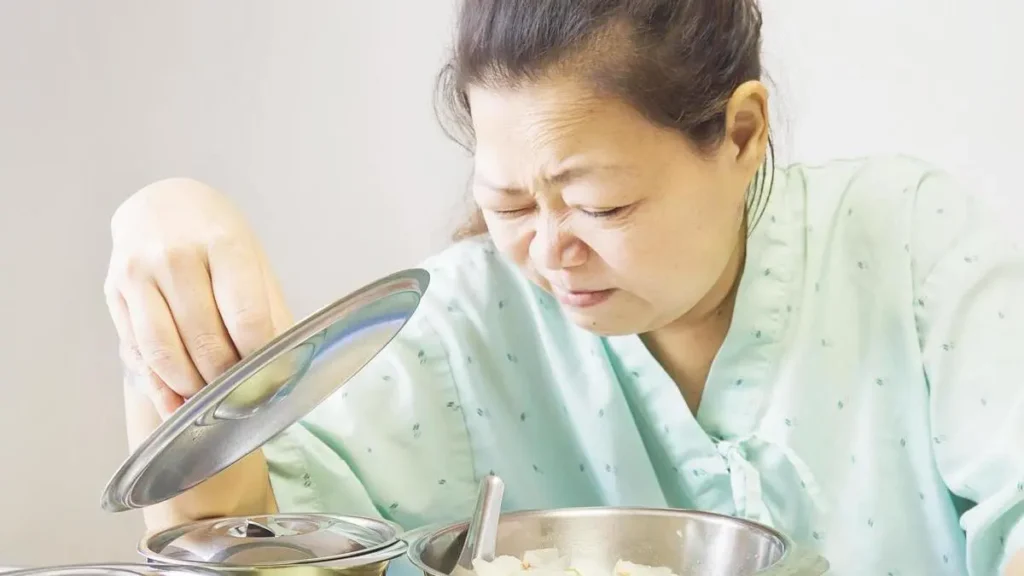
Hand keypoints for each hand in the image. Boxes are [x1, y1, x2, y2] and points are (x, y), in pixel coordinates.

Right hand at [104, 178, 291, 417]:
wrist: (160, 204)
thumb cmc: (216, 237)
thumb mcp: (253, 260)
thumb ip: (269, 310)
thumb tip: (284, 368)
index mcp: (223, 243)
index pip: (246, 317)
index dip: (260, 359)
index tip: (270, 379)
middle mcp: (176, 256)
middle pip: (204, 341)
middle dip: (226, 380)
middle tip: (241, 397)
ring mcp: (138, 273)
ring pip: (164, 352)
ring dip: (190, 388)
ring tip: (210, 399)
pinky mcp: (113, 291)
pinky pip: (137, 351)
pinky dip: (158, 386)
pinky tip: (177, 402)